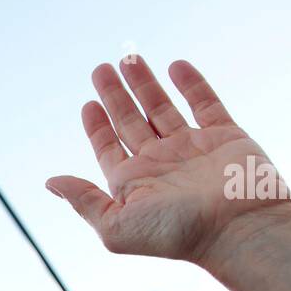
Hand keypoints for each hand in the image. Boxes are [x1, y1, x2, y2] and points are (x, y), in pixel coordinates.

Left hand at [47, 57, 290, 269]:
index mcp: (134, 184)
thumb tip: (50, 183)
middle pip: (131, 122)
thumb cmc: (177, 233)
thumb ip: (83, 201)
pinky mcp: (225, 136)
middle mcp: (161, 165)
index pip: (108, 148)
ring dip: (145, 84)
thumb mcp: (116, 225)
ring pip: (163, 108)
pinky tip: (175, 65)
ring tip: (129, 57)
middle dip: (115, 96)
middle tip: (101, 69)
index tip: (88, 103)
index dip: (97, 126)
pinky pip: (206, 104)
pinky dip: (191, 84)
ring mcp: (193, 148)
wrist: (240, 230)